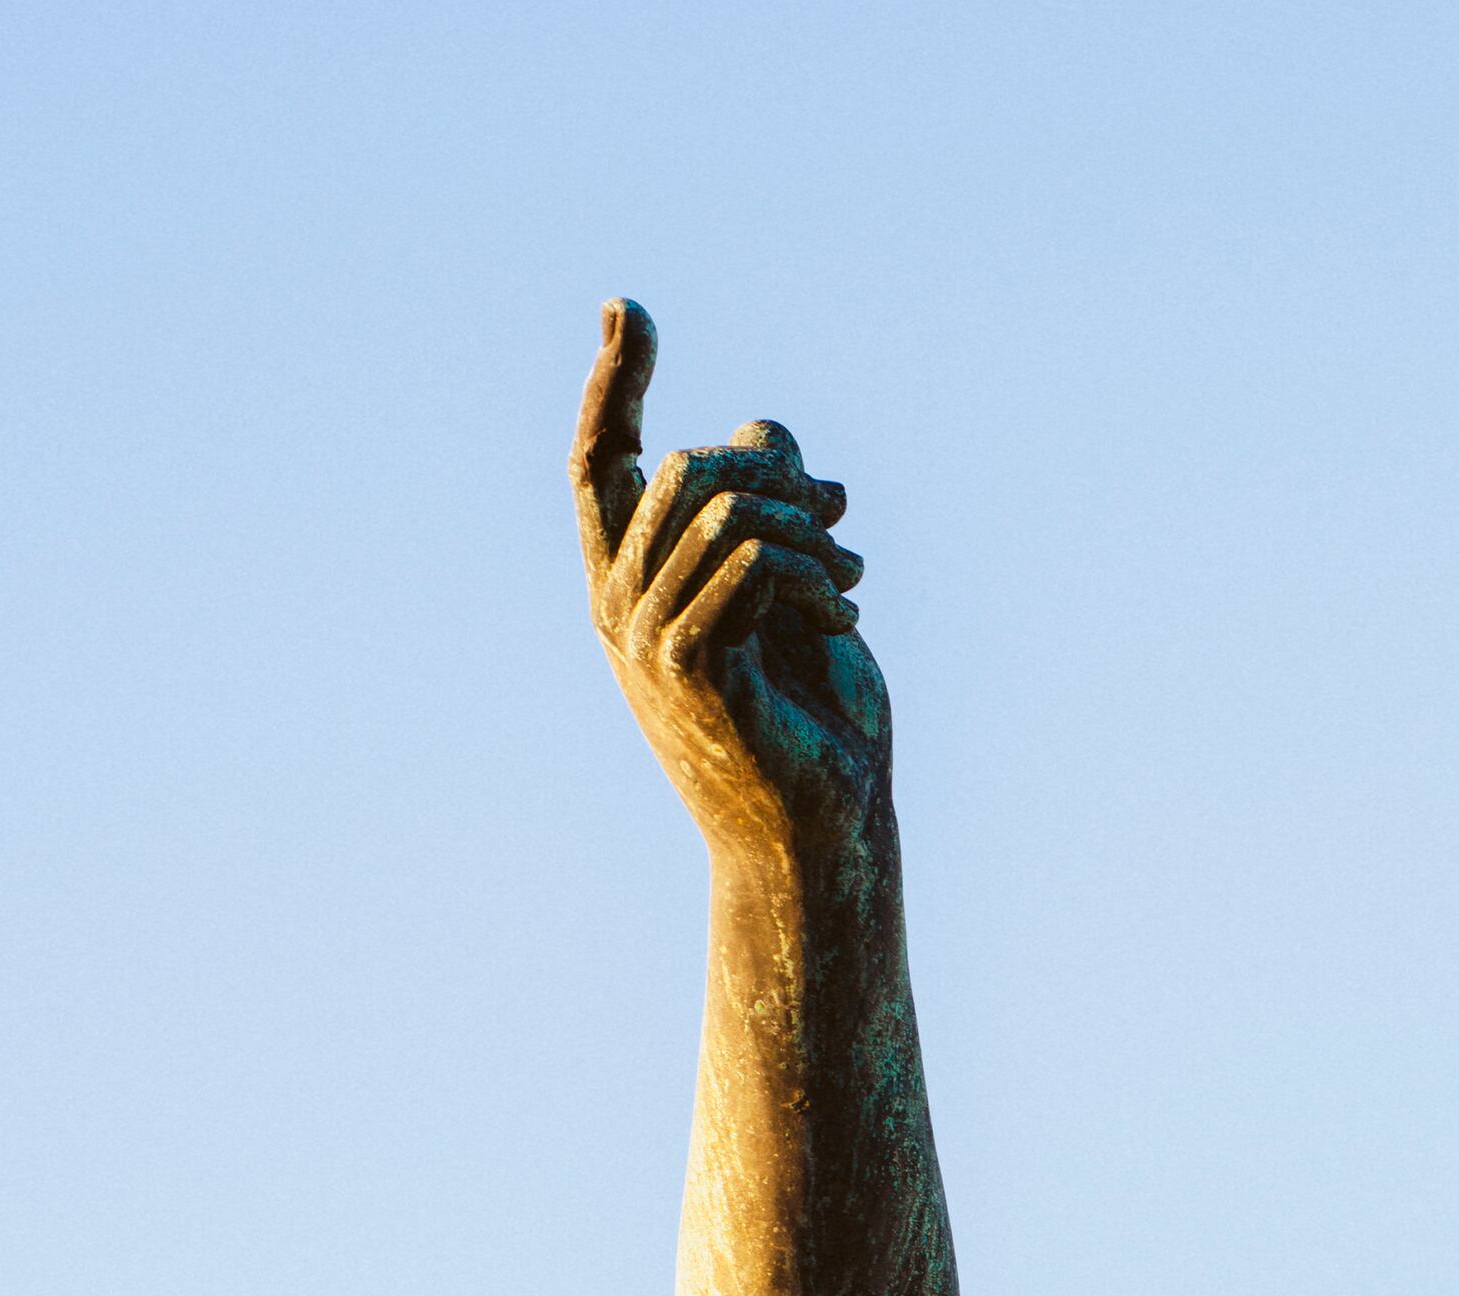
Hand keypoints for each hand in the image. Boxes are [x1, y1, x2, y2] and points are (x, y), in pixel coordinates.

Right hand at [570, 301, 889, 862]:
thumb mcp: (797, 587)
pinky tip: (847, 617)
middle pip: (687, 468)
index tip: (628, 306)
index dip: (615, 384)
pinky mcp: (691, 669)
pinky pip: (746, 566)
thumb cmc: (810, 714)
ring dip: (810, 532)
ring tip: (855, 580)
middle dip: (780, 474)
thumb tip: (767, 425)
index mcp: (635, 579)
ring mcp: (647, 639)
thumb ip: (773, 504)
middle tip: (845, 514)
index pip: (603, 461)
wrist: (824, 824)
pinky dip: (812, 575)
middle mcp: (621, 603)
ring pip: (723, 512)